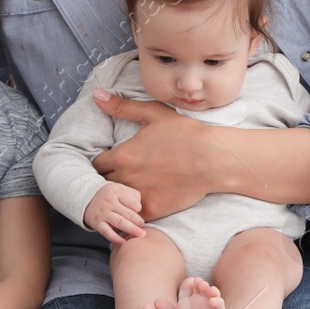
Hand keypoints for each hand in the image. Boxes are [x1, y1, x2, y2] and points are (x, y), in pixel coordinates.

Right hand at [82, 182, 144, 244]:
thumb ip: (132, 194)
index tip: (137, 212)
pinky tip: (124, 242)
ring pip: (120, 222)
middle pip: (128, 214)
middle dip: (138, 222)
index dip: (138, 208)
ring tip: (141, 235)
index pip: (133, 202)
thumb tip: (141, 208)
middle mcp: (109, 202)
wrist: (86, 199)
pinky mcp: (97, 223)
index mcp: (116, 192)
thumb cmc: (108, 195)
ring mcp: (103, 213)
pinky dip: (116, 239)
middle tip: (143, 227)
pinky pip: (107, 232)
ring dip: (132, 230)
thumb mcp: (119, 188)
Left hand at [88, 90, 214, 218]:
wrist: (214, 159)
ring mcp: (138, 196)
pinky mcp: (152, 210)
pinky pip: (131, 214)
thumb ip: (121, 106)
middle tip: (119, 175)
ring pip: (116, 200)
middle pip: (102, 183)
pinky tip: (142, 200)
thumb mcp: (153, 114)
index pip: (95, 164)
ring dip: (119, 195)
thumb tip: (96, 94)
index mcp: (122, 155)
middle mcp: (126, 178)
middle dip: (107, 179)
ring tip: (129, 189)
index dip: (101, 163)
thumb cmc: (186, 133)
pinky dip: (133, 209)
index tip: (110, 162)